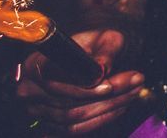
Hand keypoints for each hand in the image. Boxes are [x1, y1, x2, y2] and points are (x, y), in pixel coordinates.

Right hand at [16, 29, 145, 134]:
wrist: (96, 51)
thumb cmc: (97, 42)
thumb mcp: (106, 37)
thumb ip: (105, 50)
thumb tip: (102, 67)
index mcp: (36, 63)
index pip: (54, 81)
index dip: (82, 87)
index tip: (110, 84)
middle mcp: (30, 89)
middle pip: (66, 103)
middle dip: (105, 97)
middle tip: (136, 82)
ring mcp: (37, 110)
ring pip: (73, 118)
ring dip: (109, 107)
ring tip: (135, 90)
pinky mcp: (50, 124)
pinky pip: (76, 130)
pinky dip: (102, 118)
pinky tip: (122, 104)